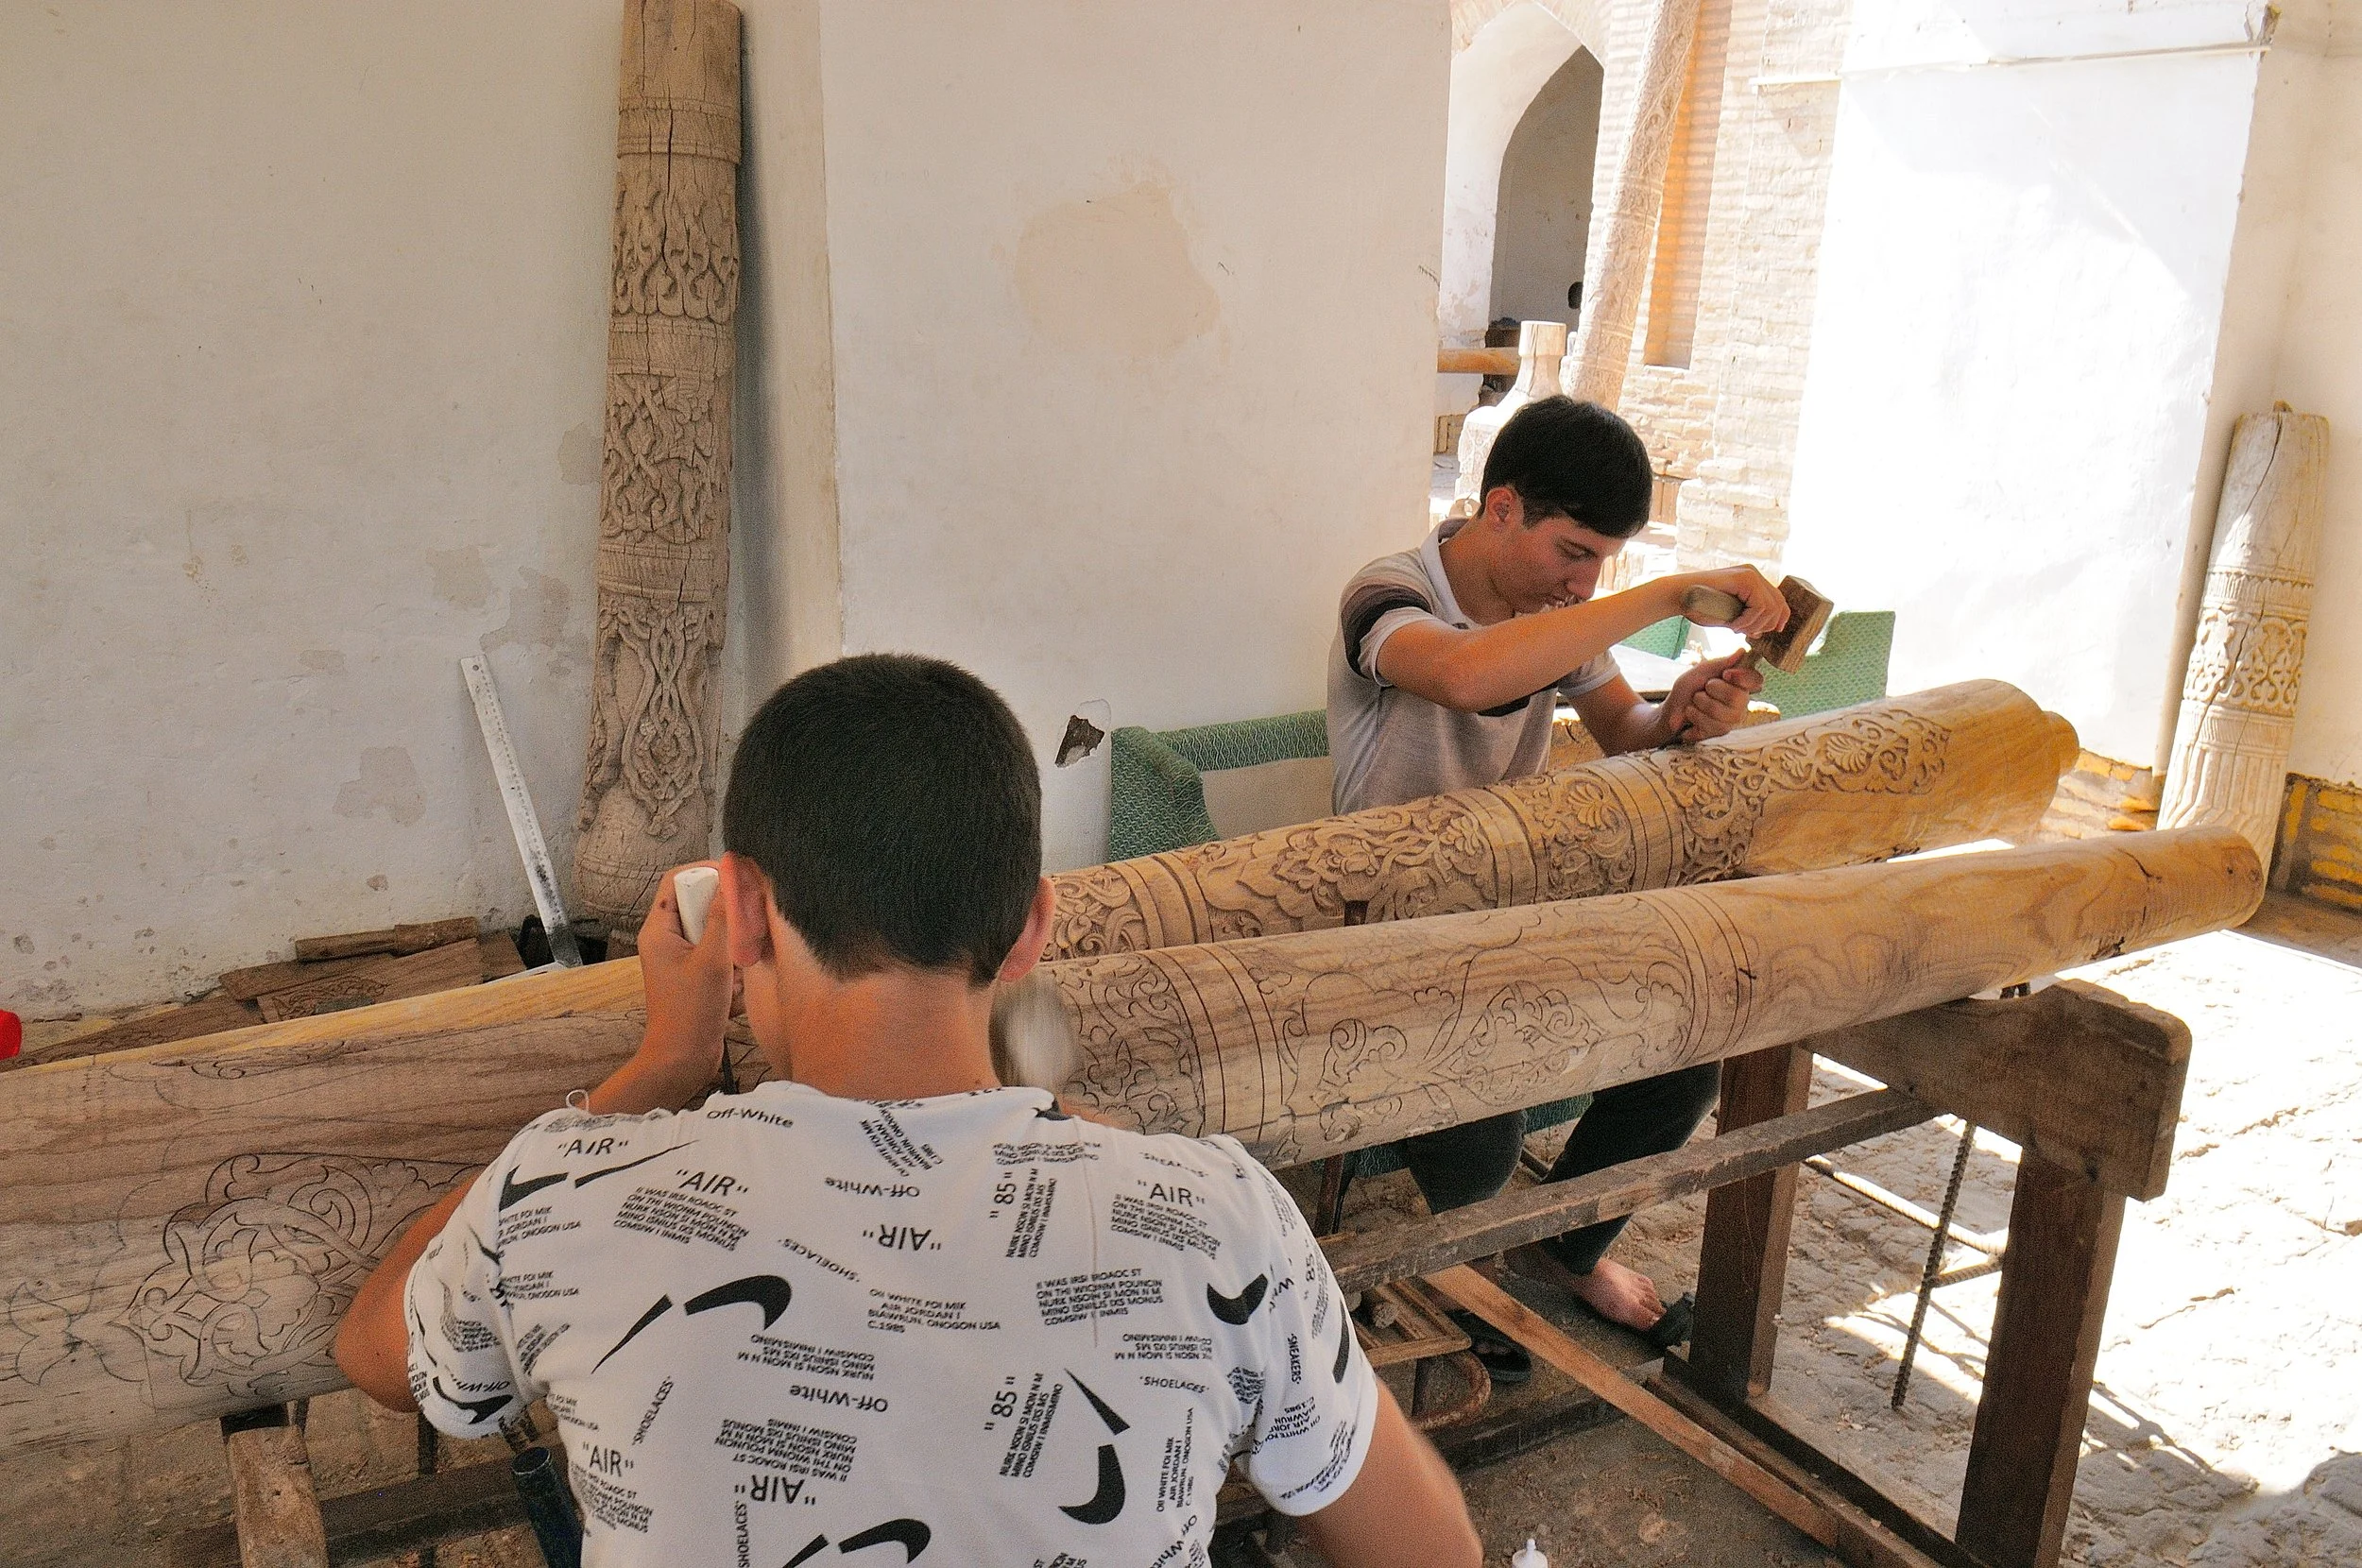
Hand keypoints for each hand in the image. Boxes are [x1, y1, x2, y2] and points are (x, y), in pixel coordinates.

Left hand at [634, 861, 734, 1081]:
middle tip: (744, 923)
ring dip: (731, 941)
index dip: (704, 872)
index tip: (734, 877)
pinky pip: (717, 951)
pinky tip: (735, 983)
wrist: (682, 1059)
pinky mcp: (693, 973)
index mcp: (658, 930)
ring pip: (712, 928)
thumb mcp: (712, 960)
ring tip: (736, 964)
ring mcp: (680, 956)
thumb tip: (730, 879)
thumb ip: (722, 918)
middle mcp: (665, 939)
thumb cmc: (690, 1013)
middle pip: (698, 902)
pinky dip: (731, 961)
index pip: (677, 879)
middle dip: (725, 912)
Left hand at [1661, 650, 1763, 742]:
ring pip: (1719, 712)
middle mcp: (1741, 701)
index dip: (1742, 677)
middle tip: (1702, 690)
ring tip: (1694, 704)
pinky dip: (1694, 717)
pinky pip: (1711, 726)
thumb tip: (1742, 651)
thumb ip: (1721, 663)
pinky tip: (1691, 716)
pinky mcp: (1722, 731)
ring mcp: (1733, 718)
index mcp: (1739, 683)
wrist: (1671, 710)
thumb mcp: (1701, 671)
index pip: (1756, 680)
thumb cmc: (1688, 688)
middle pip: (1736, 696)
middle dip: (1711, 690)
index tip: (1725, 674)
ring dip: (1698, 705)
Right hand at [1675, 565, 1789, 638]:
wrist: (1678, 596)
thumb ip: (1746, 619)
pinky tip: (1733, 625)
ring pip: (1770, 607)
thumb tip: (1763, 631)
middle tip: (1745, 633)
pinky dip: (1748, 621)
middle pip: (1779, 603)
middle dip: (1767, 625)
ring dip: (1754, 625)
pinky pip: (1760, 606)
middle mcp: (1754, 574)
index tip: (1770, 632)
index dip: (1779, 618)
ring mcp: (1750, 574)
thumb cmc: (1699, 607)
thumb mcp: (1729, 615)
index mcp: (1752, 580)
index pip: (1778, 600)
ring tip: (1736, 629)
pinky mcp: (1745, 578)